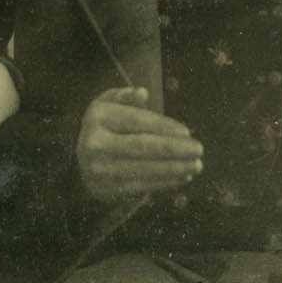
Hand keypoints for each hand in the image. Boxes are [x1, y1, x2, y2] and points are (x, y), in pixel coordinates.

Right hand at [76, 86, 204, 203]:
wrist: (83, 159)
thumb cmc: (105, 125)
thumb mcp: (109, 104)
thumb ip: (126, 96)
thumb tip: (143, 93)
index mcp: (97, 117)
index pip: (135, 121)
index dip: (163, 126)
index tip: (186, 132)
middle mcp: (94, 143)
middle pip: (140, 146)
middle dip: (173, 148)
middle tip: (199, 149)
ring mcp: (99, 169)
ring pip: (144, 169)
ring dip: (174, 168)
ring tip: (196, 165)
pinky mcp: (107, 189)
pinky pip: (142, 186)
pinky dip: (165, 182)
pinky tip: (183, 176)